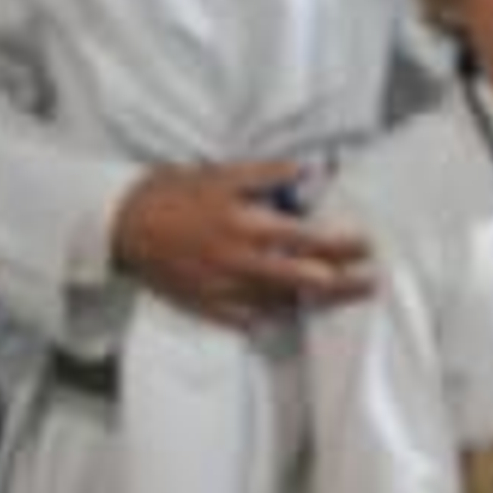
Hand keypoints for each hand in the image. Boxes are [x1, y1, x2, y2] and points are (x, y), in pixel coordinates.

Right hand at [110, 159, 374, 328]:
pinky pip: (246, 320)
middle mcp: (240, 263)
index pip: (306, 239)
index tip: (365, 245)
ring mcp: (223, 290)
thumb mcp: (220, 173)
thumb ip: (265, 174)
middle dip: (341, 283)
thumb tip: (306, 172)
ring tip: (336, 297)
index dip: (340, 244)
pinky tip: (283, 316)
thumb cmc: (172, 192)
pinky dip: (268, 318)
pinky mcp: (206, 306)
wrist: (122, 225)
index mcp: (245, 226)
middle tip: (369, 281)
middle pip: (302, 279)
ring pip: (280, 304)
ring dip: (312, 302)